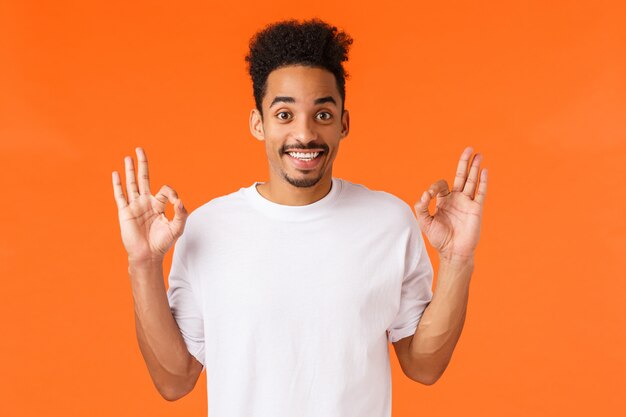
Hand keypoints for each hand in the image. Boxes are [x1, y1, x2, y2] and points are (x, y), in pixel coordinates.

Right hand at [112, 147, 187, 263]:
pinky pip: (120, 196)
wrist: (148, 255)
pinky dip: (118, 184)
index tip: (177, 202)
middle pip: (144, 178)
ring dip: (130, 170)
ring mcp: (134, 206)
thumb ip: (182, 213)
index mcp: (159, 205)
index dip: (172, 193)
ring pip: (131, 184)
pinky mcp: (125, 212)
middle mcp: (146, 203)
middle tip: (140, 149)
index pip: (165, 190)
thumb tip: (180, 201)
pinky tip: (116, 173)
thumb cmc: (163, 242)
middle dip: (143, 164)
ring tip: (128, 157)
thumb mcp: (177, 227)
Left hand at [414, 147, 486, 258]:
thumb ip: (421, 207)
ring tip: (479, 154)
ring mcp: (467, 203)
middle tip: (468, 149)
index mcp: (443, 201)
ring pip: (472, 181)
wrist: (453, 252)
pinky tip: (484, 171)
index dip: (434, 186)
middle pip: (461, 176)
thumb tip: (424, 194)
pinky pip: (480, 192)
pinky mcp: (476, 209)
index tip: (429, 195)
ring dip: (475, 168)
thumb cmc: (438, 239)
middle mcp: (456, 199)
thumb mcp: (424, 222)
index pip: (441, 185)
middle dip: (464, 163)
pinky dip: (483, 181)